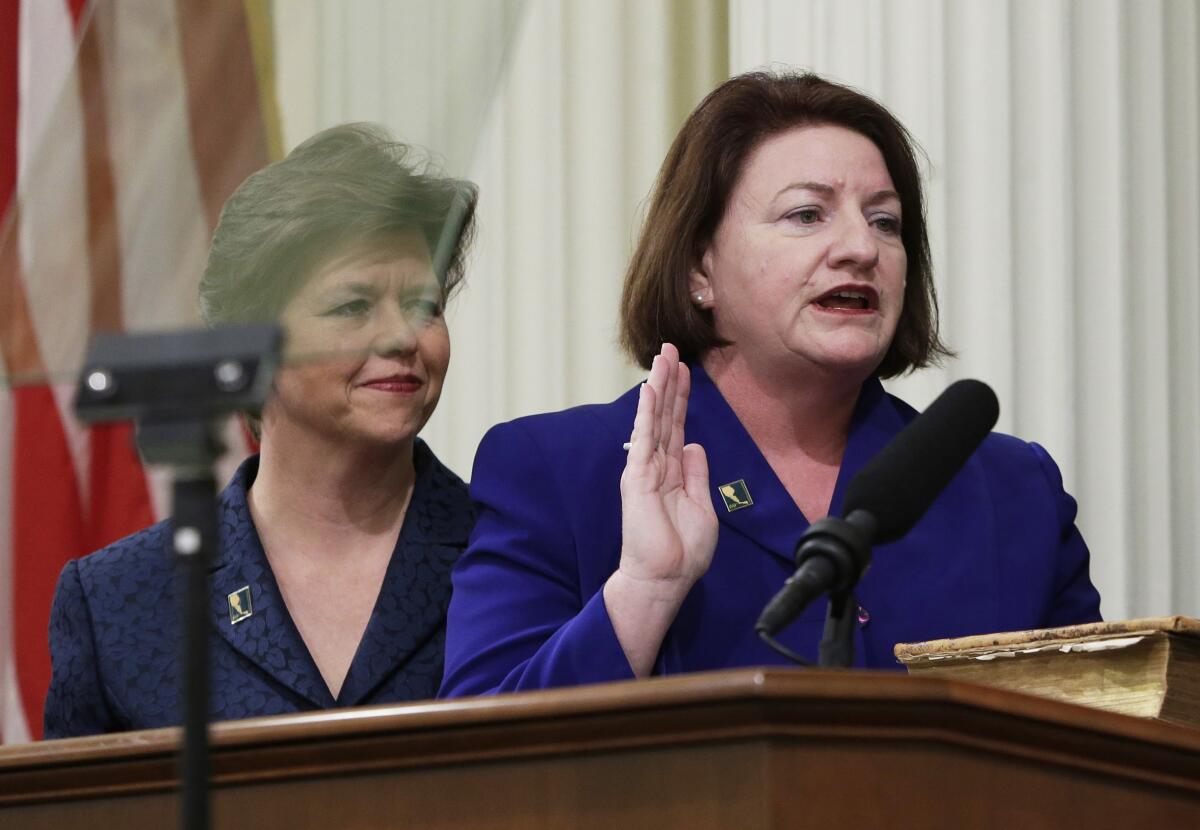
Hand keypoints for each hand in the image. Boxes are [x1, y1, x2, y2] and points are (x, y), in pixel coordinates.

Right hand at [617, 343, 717, 598]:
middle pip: (663, 415)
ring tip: (663, 356)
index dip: (681, 397)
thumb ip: (697, 474)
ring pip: (652, 419)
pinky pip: (643, 437)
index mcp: (672, 473)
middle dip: (669, 381)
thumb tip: (694, 445)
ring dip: (658, 386)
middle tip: (671, 348)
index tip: (686, 369)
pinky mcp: (637, 477)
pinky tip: (650, 388)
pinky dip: (646, 412)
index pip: (677, 426)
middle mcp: (656, 466)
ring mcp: (644, 469)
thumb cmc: (682, 552)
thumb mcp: (702, 506)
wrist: (664, 579)